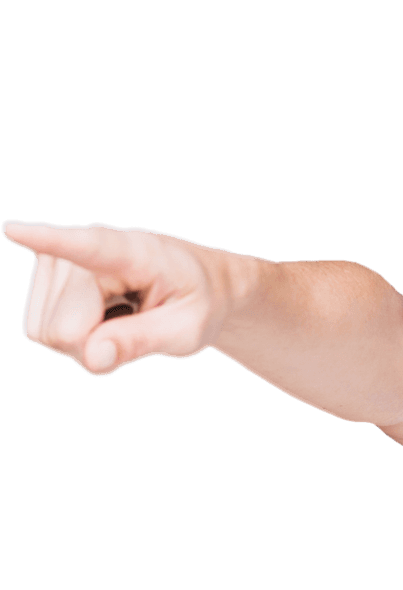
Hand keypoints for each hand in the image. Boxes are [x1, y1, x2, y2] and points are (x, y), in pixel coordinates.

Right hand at [3, 220, 236, 375]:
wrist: (196, 284)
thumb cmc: (197, 303)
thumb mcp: (188, 330)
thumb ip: (142, 343)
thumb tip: (93, 358)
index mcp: (134, 252)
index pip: (87, 247)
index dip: (49, 241)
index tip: (14, 230)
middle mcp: (84, 246)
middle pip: (63, 330)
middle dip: (96, 348)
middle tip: (137, 329)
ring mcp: (58, 258)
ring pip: (46, 334)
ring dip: (87, 344)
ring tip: (124, 318)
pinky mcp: (45, 274)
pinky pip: (41, 332)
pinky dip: (76, 339)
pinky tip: (105, 316)